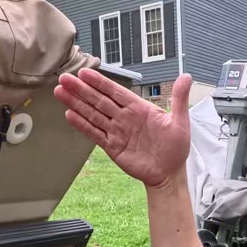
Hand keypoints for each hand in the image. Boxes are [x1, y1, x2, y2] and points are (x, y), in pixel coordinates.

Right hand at [54, 69, 192, 188]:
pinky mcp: (112, 147)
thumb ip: (179, 99)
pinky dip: (82, 125)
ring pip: (93, 114)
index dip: (99, 82)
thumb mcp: (180, 122)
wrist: (169, 174)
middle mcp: (125, 118)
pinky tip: (70, 115)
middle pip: (99, 100)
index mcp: (139, 109)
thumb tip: (186, 76)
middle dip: (81, 89)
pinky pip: (95, 134)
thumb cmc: (175, 148)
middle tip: (65, 79)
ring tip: (60, 92)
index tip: (84, 72)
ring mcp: (117, 132)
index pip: (115, 92)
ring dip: (77, 104)